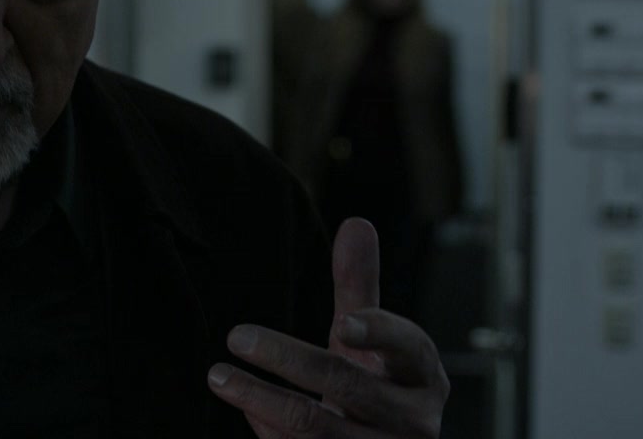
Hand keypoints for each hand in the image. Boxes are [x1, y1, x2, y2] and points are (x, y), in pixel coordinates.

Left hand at [206, 217, 449, 437]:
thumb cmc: (377, 388)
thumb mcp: (371, 342)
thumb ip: (360, 289)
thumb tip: (356, 224)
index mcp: (423, 376)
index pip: (408, 347)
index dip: (378, 333)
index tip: (341, 321)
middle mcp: (414, 421)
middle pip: (348, 385)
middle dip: (289, 359)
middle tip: (237, 335)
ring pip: (318, 429)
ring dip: (262, 401)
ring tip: (219, 375)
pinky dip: (270, 432)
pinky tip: (244, 407)